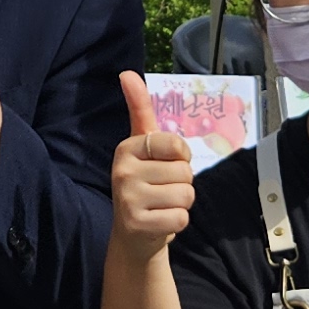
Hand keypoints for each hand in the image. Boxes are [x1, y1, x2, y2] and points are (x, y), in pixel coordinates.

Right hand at [106, 70, 194, 251]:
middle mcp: (122, 171)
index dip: (181, 159)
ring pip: (186, 195)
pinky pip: (181, 218)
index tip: (163, 166)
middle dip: (182, 184)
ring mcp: (127, 198)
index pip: (178, 146)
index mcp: (126, 148)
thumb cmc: (146, 184)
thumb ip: (140, 110)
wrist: (133, 236)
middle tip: (161, 192)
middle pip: (185, 172)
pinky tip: (160, 222)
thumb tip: (127, 73)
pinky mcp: (136, 224)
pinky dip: (178, 223)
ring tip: (161, 206)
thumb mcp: (143, 147)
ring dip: (181, 204)